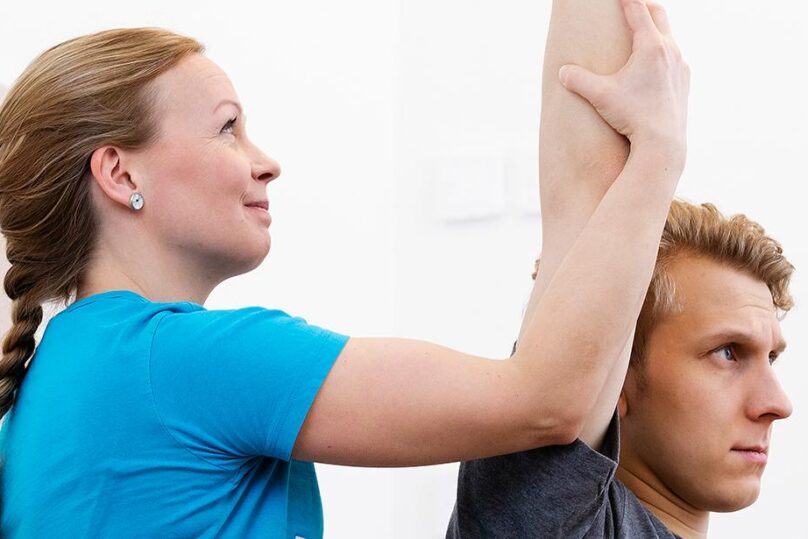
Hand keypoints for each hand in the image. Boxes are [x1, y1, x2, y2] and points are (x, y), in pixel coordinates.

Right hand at [558, 0, 688, 157]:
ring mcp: (680, 67)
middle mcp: (670, 51)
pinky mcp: (684, 82)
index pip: (638, 11)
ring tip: (642, 33)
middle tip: (632, 4)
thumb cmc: (632, 116)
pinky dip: (663, 52)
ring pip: (669, 37)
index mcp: (651, 47)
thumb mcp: (600, 96)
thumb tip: (562, 72)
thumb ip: (578, 80)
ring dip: (655, 30)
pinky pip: (674, 58)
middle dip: (644, 7)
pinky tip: (653, 65)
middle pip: (660, 15)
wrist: (662, 143)